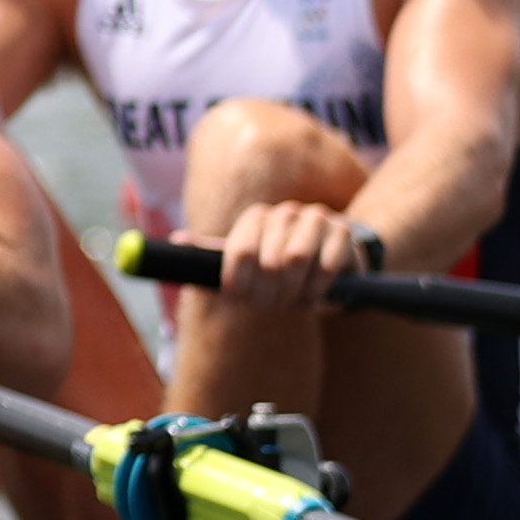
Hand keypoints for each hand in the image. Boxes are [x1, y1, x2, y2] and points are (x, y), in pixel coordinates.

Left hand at [198, 196, 369, 320]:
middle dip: (269, 293)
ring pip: (297, 260)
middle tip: (273, 306)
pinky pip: (327, 265)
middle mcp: (284, 213)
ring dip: (295, 291)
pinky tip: (316, 296)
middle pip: (269, 261)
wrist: (328, 260)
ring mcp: (314, 218)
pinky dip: (319, 288)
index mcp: (255, 218)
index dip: (239, 283)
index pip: (241, 252)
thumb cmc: (277, 264)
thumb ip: (211, 255)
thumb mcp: (244, 260)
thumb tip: (177, 240)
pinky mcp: (342, 231)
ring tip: (295, 302)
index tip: (241, 301)